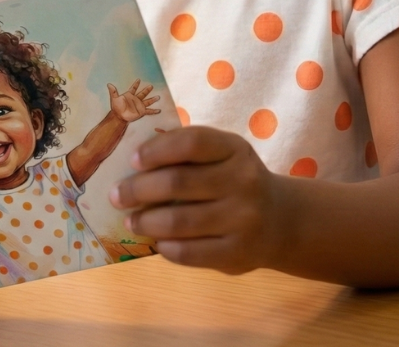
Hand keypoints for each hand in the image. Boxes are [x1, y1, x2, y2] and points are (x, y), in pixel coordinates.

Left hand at [107, 79, 160, 122]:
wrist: (119, 117)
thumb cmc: (116, 108)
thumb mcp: (114, 98)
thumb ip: (113, 91)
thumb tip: (108, 84)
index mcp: (130, 95)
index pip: (134, 88)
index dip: (136, 84)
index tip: (138, 79)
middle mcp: (136, 100)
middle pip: (143, 94)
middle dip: (147, 90)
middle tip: (151, 86)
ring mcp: (139, 106)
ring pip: (148, 101)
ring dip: (153, 99)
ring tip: (158, 97)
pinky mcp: (141, 112)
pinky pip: (149, 111)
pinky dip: (154, 111)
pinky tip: (159, 110)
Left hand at [110, 126, 284, 274]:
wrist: (282, 220)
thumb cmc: (234, 179)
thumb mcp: (223, 154)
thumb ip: (187, 152)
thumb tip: (132, 162)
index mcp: (234, 149)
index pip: (190, 143)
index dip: (157, 150)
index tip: (132, 160)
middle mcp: (243, 182)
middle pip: (178, 182)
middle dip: (139, 189)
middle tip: (116, 195)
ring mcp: (244, 220)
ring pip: (180, 220)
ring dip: (146, 221)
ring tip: (130, 220)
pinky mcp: (239, 254)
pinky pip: (192, 253)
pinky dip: (167, 247)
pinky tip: (156, 242)